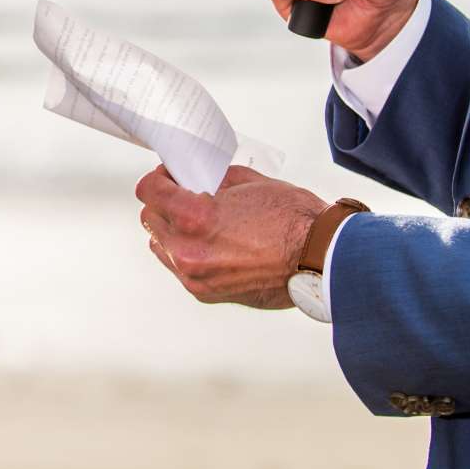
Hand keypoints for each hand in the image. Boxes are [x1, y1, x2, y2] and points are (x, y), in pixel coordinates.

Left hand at [136, 163, 325, 309]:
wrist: (321, 259)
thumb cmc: (294, 220)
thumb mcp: (250, 183)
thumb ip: (215, 180)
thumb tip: (201, 179)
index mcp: (196, 217)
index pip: (148, 191)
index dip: (158, 178)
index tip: (170, 176)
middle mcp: (188, 250)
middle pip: (150, 218)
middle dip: (165, 203)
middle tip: (187, 195)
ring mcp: (195, 276)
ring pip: (161, 246)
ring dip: (172, 231)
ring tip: (200, 223)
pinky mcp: (206, 293)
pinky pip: (179, 268)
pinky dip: (187, 253)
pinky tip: (212, 244)